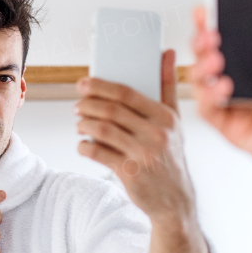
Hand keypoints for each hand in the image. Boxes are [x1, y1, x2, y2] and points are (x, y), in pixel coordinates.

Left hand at [75, 49, 195, 221]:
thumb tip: (168, 52)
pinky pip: (98, 153)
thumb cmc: (170, 154)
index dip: (99, 86)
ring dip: (83, 125)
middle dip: (87, 105)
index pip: (126, 93)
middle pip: (110, 110)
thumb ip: (168, 86)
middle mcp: (156, 134)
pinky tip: (84, 144)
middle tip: (77, 105)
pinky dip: (85, 146)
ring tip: (79, 124)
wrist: (175, 199)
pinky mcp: (130, 173)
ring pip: (101, 130)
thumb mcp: (175, 121)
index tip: (83, 84)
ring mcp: (143, 154)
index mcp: (165, 117)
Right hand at [190, 0, 251, 182]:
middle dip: (200, 41)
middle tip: (208, 31)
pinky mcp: (235, 130)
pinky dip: (209, 96)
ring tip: (216, 57)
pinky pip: (209, 111)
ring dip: (201, 66)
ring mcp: (241, 106)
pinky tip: (224, 86)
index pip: (230, 38)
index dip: (212, 23)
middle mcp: (250, 84)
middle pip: (208, 57)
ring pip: (202, 82)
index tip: (205, 8)